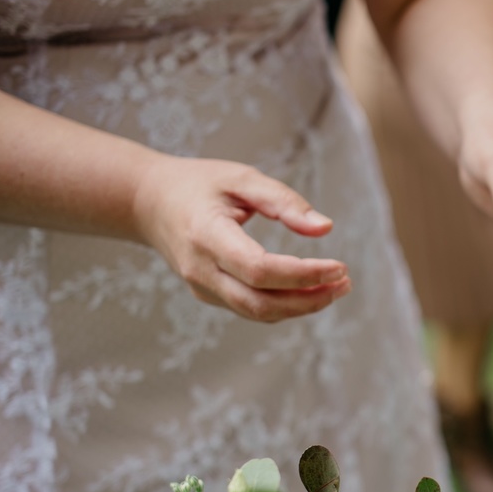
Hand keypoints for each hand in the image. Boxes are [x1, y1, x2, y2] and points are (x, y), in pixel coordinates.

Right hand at [132, 156, 351, 322]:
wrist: (147, 201)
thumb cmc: (199, 183)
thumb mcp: (241, 178)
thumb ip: (283, 201)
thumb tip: (325, 228)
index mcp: (206, 236)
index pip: (260, 270)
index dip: (303, 274)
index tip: (340, 266)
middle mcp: (201, 269)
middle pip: (261, 303)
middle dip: (310, 299)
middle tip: (345, 283)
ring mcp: (202, 287)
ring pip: (258, 313)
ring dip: (302, 306)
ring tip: (337, 287)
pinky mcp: (208, 294)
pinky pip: (251, 308)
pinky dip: (285, 304)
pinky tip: (311, 289)